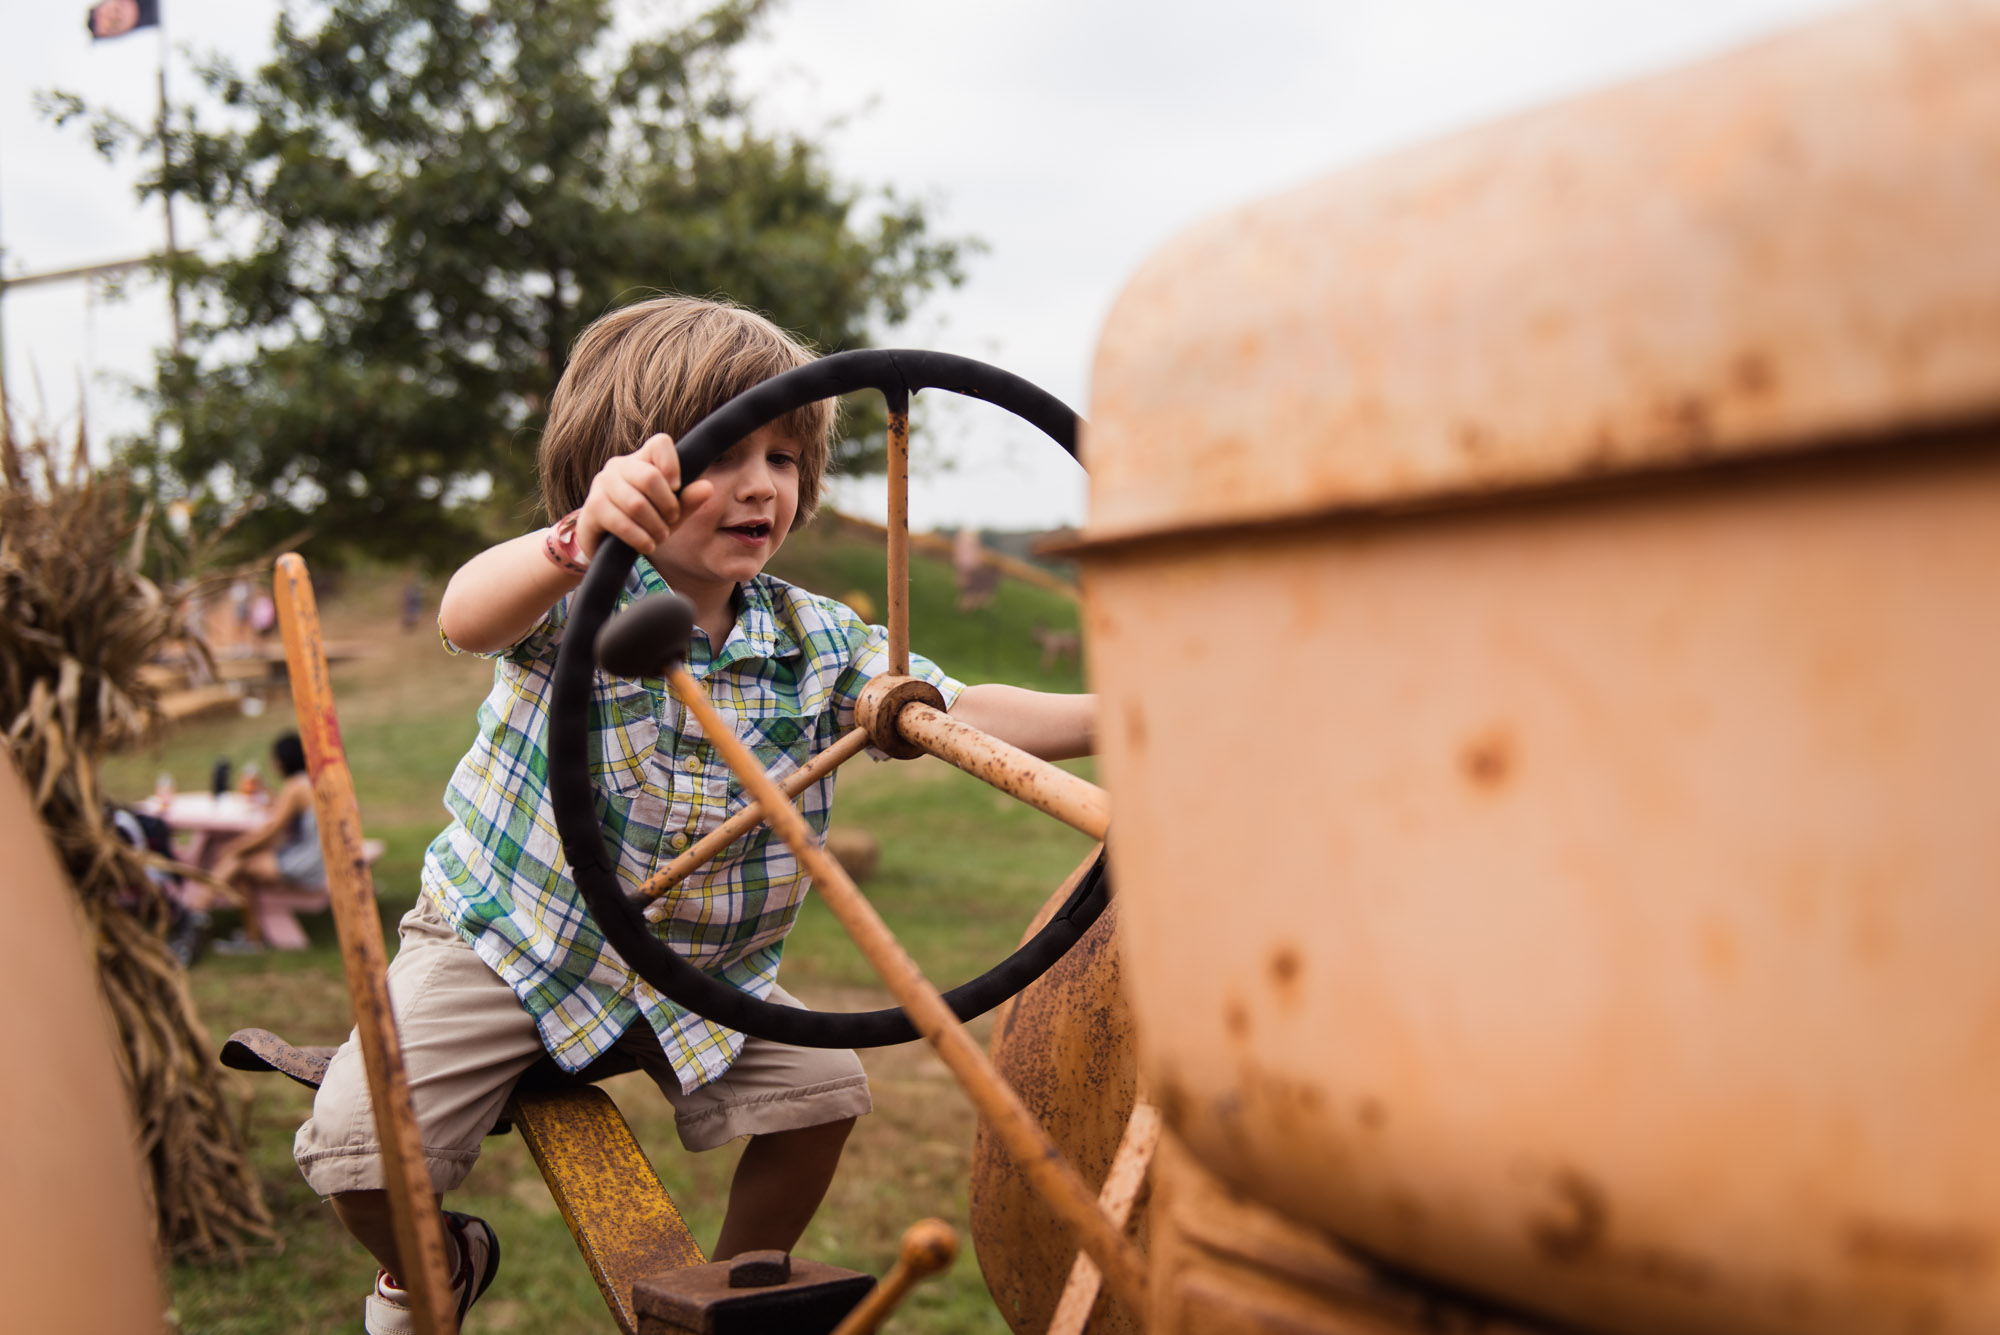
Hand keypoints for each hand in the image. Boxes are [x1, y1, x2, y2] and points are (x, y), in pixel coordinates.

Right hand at [575, 434, 715, 558]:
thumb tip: (707, 488)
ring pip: (636, 504)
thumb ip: (688, 500)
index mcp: (641, 459)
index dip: (673, 465)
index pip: (660, 443)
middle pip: (650, 477)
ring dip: (655, 526)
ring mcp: (602, 485)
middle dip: (667, 505)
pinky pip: (620, 522)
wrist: (607, 544)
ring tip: (661, 536)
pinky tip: (648, 545)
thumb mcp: (671, 512)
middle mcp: (618, 466)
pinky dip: (640, 537)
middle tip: (672, 520)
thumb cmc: (644, 521)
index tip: (678, 488)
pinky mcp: (592, 508)